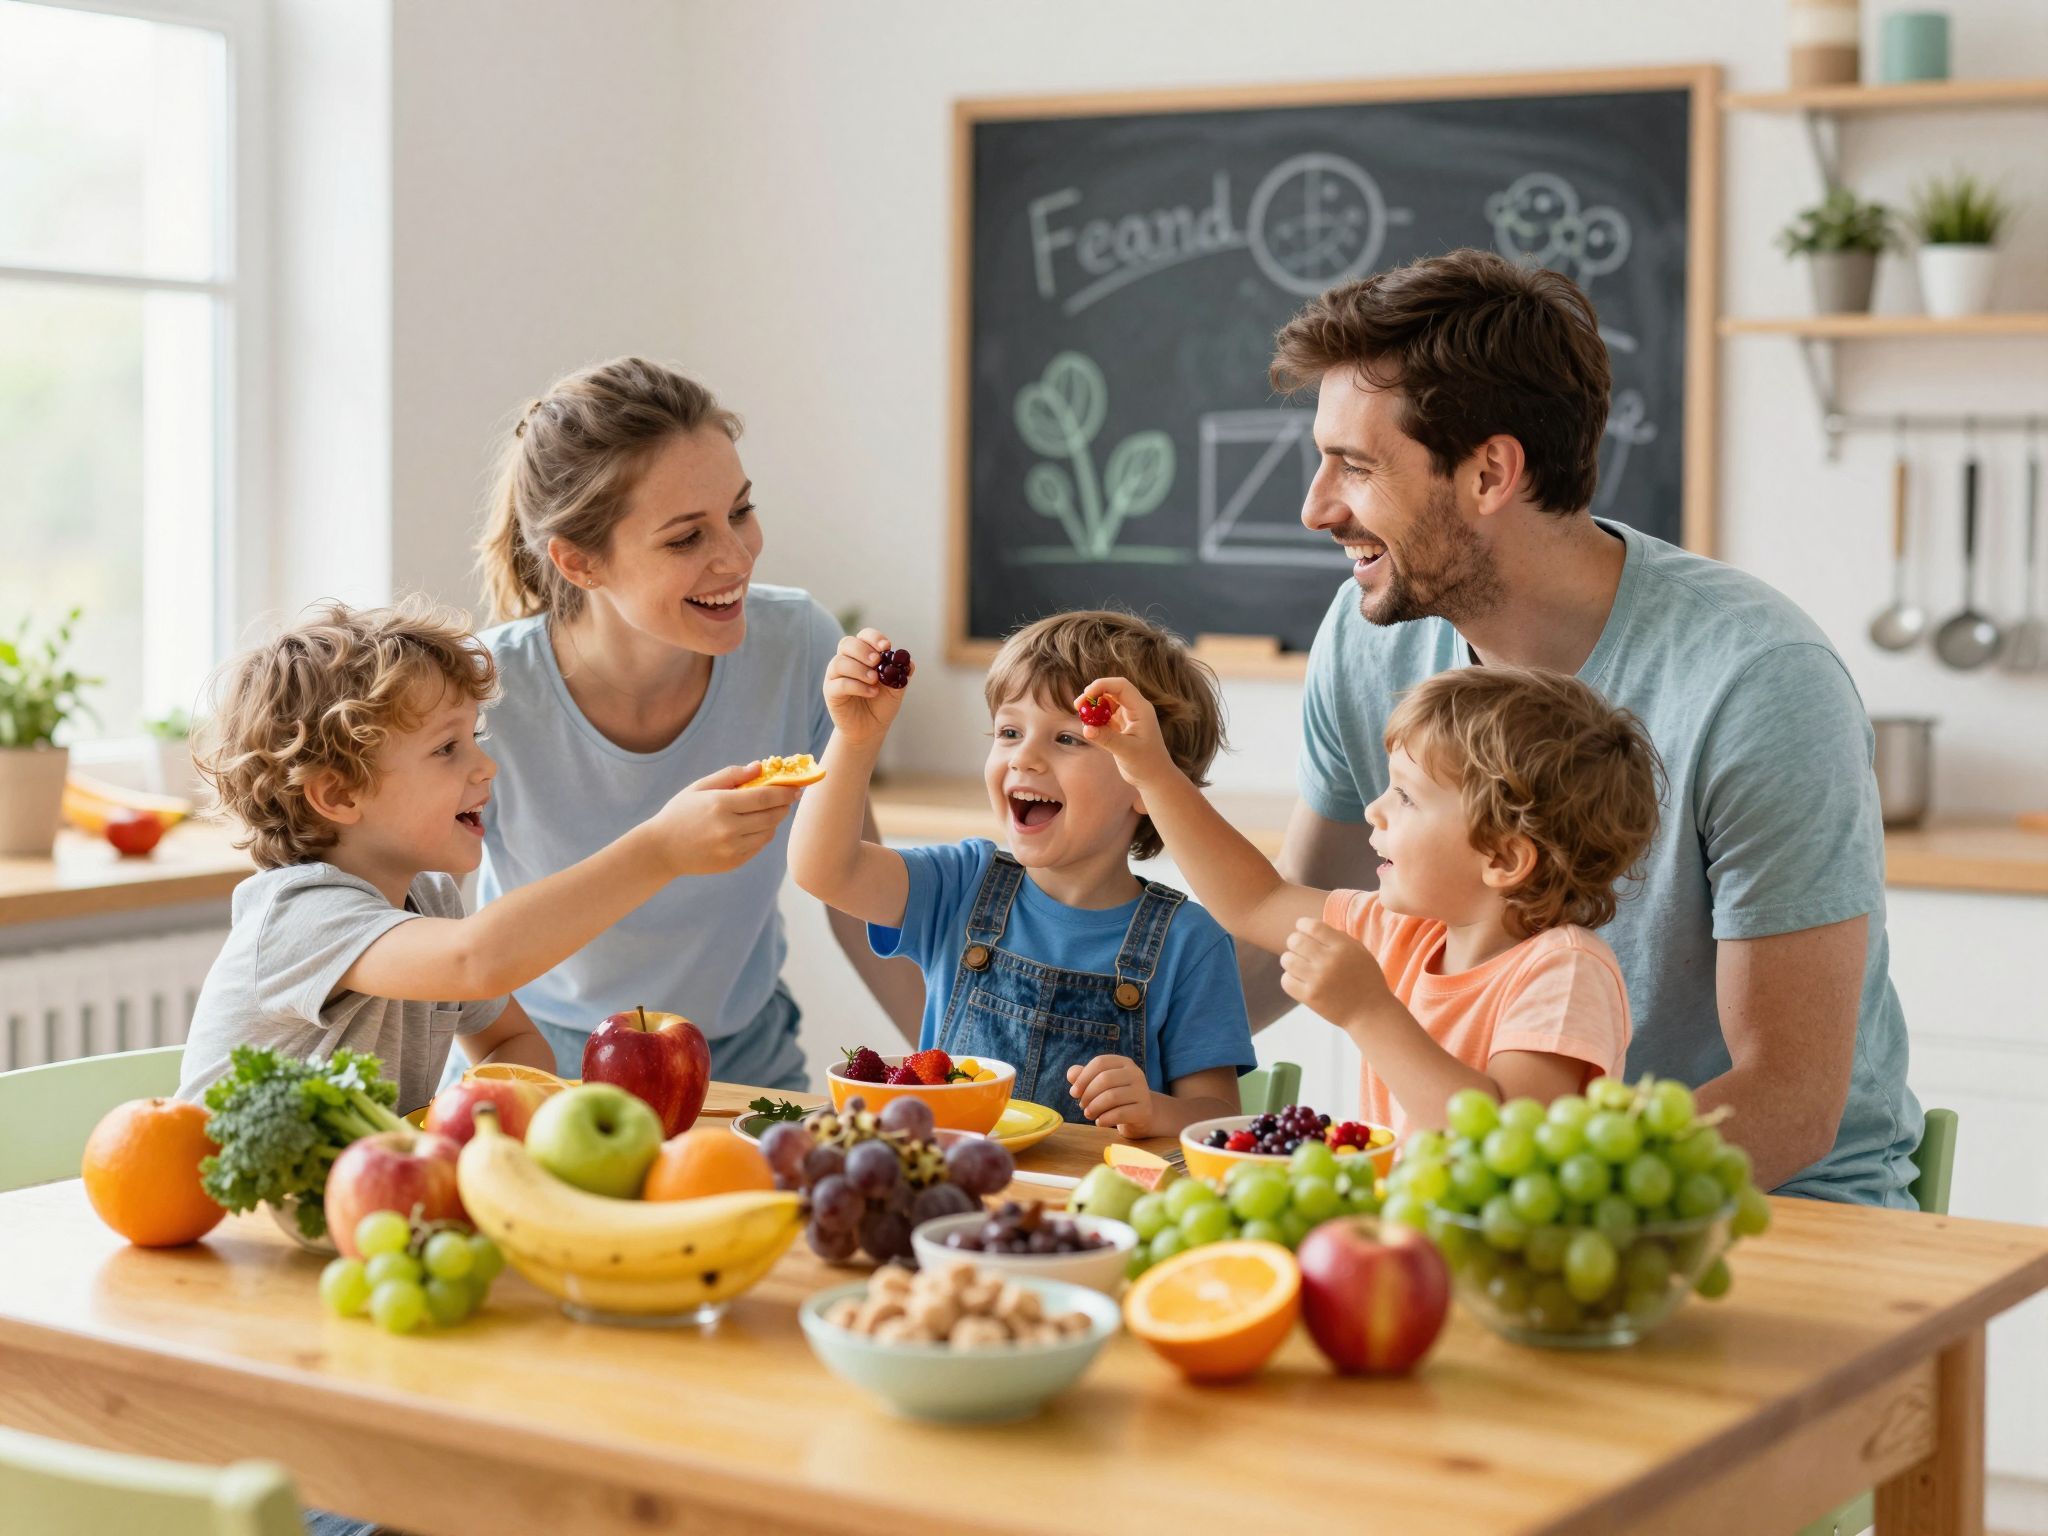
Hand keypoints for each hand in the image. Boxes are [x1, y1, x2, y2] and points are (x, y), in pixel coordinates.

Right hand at [651, 761, 801, 874]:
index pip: (765, 796)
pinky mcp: (733, 862)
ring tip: (768, 810)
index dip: (785, 791)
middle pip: (772, 815)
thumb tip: (759, 767)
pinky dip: (762, 834)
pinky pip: (759, 845)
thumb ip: (731, 775)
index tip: (796, 787)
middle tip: (788, 797)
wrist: (662, 849)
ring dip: (774, 820)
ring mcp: (732, 848)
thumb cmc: (680, 812)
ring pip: (768, 832)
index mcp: (720, 805)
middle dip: (784, 805)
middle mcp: (729, 828)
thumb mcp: (700, 787)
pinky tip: (754, 826)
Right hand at [823, 628, 913, 745]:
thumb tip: (909, 663)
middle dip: (863, 650)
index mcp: (862, 655)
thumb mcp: (896, 689)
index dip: (873, 638)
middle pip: (847, 643)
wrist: (871, 728)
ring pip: (840, 662)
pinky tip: (871, 692)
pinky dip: (857, 686)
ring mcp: (835, 676)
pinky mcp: (830, 692)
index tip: (886, 647)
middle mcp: (846, 661)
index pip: (863, 636)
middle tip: (877, 661)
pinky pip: (839, 683)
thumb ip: (902, 675)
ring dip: (859, 669)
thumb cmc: (881, 704)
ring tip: (875, 680)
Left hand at [1067, 1054, 1158, 1136]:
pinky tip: (1099, 1122)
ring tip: (1088, 1114)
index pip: (1099, 1062)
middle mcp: (1136, 1073)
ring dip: (1094, 1107)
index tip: (1074, 1093)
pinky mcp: (1144, 1110)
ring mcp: (1142, 1091)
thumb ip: (1083, 1076)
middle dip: (1088, 1094)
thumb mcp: (1099, 1084)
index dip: (1083, 1077)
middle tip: (1082, 1105)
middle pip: (1105, 1079)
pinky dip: (1104, 1119)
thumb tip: (1071, 1075)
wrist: (1142, 1115)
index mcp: (1124, 1062)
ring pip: (1112, 1096)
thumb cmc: (1116, 1096)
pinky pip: (1120, 1114)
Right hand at [1070, 675, 1176, 786]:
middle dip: (1094, 695)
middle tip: (1078, 706)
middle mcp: (1135, 709)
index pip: (1121, 687)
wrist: (1154, 777)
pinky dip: (1095, 718)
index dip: (1102, 685)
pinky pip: (1105, 715)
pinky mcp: (1121, 726)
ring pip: (1107, 702)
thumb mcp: (1127, 751)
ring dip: (1093, 707)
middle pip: (1112, 691)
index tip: (1086, 695)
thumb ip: (1107, 738)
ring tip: (1083, 718)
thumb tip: (1086, 729)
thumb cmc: (1147, 764)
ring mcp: (1128, 717)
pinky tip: (1090, 727)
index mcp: (1141, 709)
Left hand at [1279, 919, 1393, 1033]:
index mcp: (1343, 948)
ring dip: (1290, 960)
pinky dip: (1290, 978)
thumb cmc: (1365, 979)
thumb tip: (1310, 927)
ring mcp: (1318, 980)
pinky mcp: (1310, 997)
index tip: (1302, 928)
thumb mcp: (1359, 952)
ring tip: (1299, 965)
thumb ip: (1337, 937)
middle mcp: (1329, 961)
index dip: (1302, 924)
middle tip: (1300, 948)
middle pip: (1295, 941)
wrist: (1370, 1012)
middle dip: (1294, 942)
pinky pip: (1286, 980)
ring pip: (1287, 960)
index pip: (1312, 926)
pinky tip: (1300, 979)